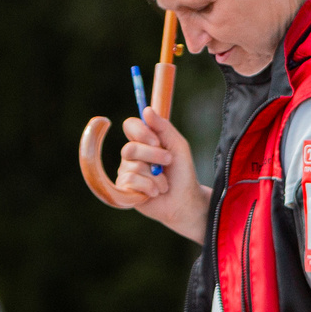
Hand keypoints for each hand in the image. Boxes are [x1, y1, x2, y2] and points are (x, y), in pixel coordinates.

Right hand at [115, 107, 209, 238]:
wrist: (185, 201)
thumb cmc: (182, 173)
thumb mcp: (178, 147)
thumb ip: (164, 128)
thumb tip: (146, 110)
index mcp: (143, 142)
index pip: (130, 126)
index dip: (140, 131)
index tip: (156, 140)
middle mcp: (131, 156)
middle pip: (130, 148)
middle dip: (154, 156)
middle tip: (168, 162)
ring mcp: (126, 172)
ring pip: (134, 167)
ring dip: (157, 176)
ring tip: (164, 183)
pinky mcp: (124, 189)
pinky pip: (131, 181)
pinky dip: (150, 187)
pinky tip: (156, 192)